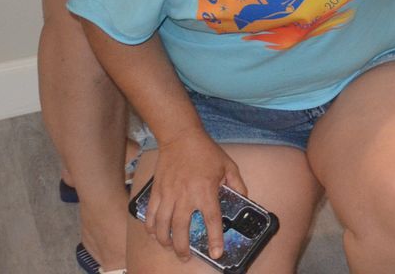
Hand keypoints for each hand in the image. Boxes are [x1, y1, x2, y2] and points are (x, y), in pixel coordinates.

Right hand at [144, 131, 244, 262]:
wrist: (180, 137)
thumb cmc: (206, 151)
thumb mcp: (228, 165)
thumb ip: (237, 184)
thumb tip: (244, 198)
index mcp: (206, 191)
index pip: (212, 220)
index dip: (215, 239)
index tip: (216, 253)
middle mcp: (185, 196)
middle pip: (181, 230)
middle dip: (182, 248)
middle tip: (185, 257)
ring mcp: (168, 195)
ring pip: (162, 226)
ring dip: (165, 241)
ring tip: (170, 248)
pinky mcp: (156, 191)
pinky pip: (150, 215)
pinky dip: (151, 228)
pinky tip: (155, 234)